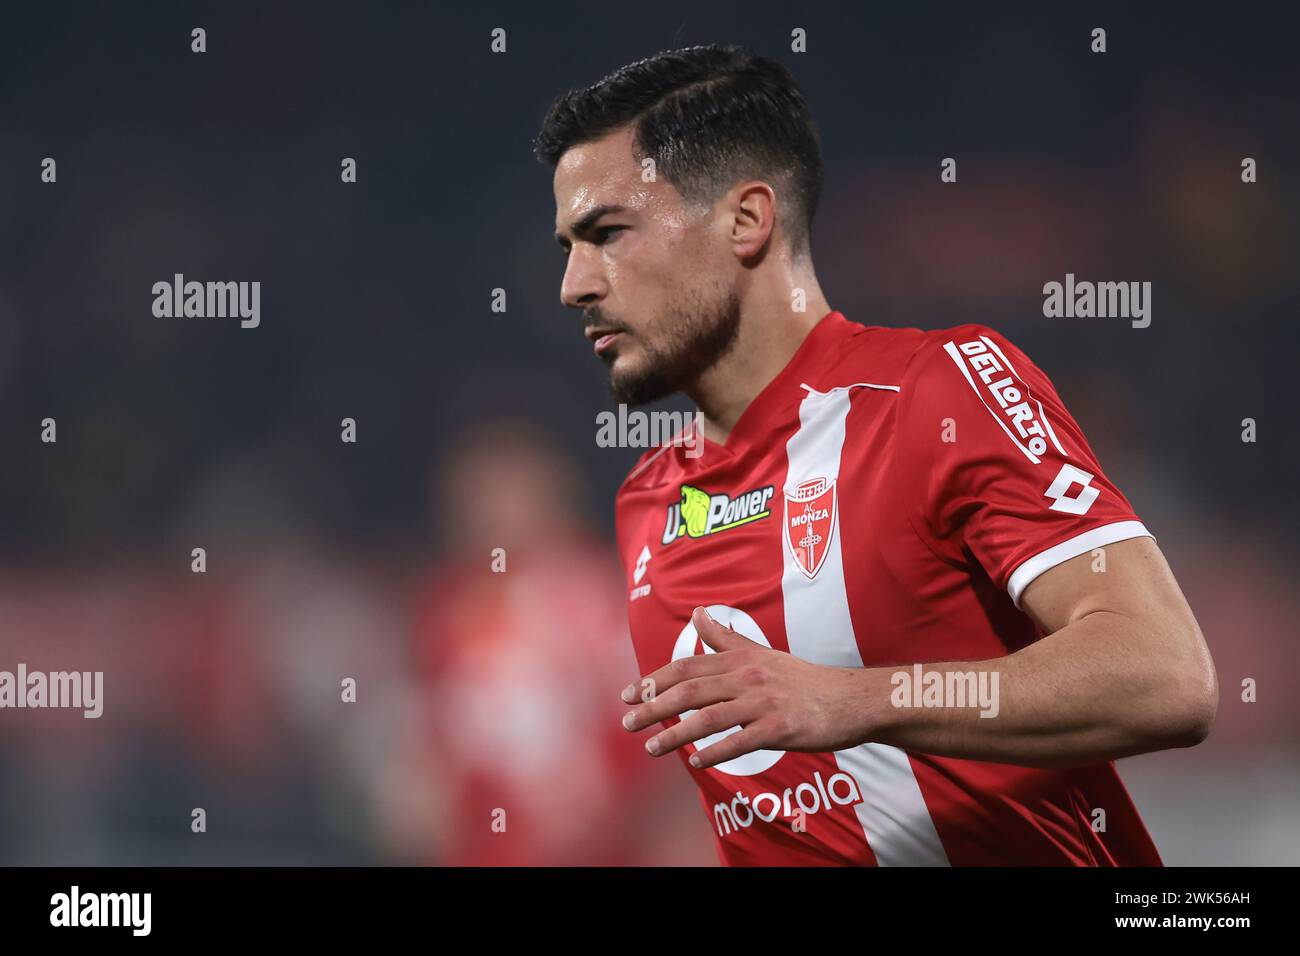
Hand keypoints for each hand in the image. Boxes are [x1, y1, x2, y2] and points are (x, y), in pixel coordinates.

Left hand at [619, 606, 877, 768]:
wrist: (852, 700)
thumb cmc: (803, 680)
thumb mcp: (762, 652)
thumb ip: (725, 637)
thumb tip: (697, 611)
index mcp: (740, 658)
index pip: (686, 667)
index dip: (653, 680)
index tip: (627, 694)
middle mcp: (748, 676)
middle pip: (689, 690)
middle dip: (652, 706)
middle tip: (626, 722)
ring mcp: (764, 702)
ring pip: (709, 717)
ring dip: (675, 733)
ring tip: (651, 748)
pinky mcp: (782, 727)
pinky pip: (741, 740)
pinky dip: (716, 751)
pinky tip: (696, 761)